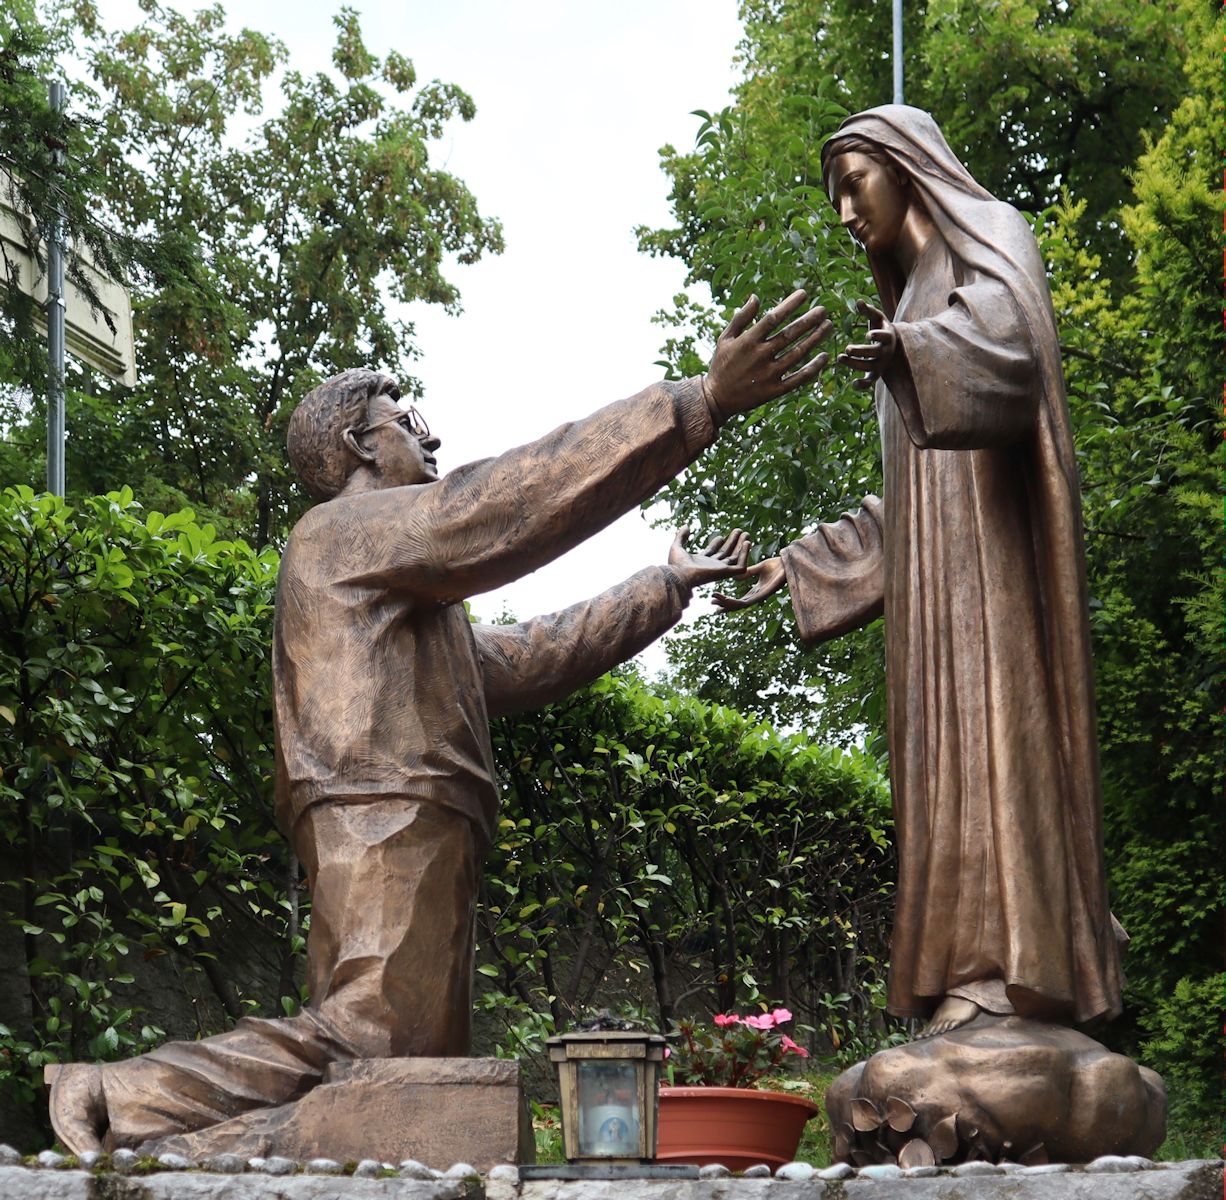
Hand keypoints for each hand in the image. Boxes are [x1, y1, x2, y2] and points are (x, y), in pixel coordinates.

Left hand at [667, 526, 750, 588]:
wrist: (681, 576)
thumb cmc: (677, 565)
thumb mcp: (677, 547)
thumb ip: (681, 537)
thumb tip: (686, 526)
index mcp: (701, 562)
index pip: (713, 553)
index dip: (717, 544)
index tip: (721, 536)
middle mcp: (712, 566)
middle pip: (726, 553)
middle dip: (733, 542)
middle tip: (739, 531)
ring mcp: (720, 570)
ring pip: (735, 558)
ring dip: (741, 546)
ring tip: (746, 534)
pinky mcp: (726, 573)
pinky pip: (741, 565)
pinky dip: (745, 555)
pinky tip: (747, 543)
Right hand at [705, 290, 832, 419]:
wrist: (716, 399)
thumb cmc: (721, 365)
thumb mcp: (725, 339)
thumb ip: (741, 318)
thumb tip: (755, 297)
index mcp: (747, 341)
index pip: (773, 318)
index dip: (789, 304)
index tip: (804, 294)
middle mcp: (760, 356)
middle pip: (790, 334)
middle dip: (809, 320)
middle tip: (823, 310)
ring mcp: (768, 374)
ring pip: (797, 354)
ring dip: (815, 339)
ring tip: (829, 326)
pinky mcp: (774, 390)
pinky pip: (798, 378)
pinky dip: (812, 368)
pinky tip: (824, 356)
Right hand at [712, 555, 786, 610]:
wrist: (787, 563)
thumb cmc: (777, 565)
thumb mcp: (759, 567)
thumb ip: (749, 571)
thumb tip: (738, 574)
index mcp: (755, 591)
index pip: (739, 599)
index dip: (727, 601)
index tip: (715, 598)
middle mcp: (757, 596)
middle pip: (738, 605)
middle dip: (724, 606)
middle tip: (712, 605)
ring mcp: (759, 597)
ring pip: (739, 606)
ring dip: (725, 605)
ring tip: (713, 602)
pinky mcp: (762, 596)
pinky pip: (745, 602)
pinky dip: (732, 602)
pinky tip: (724, 599)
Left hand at [836, 299, 895, 390]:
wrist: (893, 347)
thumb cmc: (881, 329)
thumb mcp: (878, 318)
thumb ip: (869, 310)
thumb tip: (858, 301)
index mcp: (888, 337)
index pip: (885, 337)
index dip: (878, 336)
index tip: (868, 334)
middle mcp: (886, 352)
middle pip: (874, 353)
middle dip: (861, 351)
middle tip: (847, 348)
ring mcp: (881, 364)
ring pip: (869, 367)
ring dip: (855, 364)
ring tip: (840, 358)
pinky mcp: (876, 374)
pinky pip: (871, 382)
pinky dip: (863, 385)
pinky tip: (853, 384)